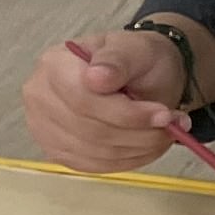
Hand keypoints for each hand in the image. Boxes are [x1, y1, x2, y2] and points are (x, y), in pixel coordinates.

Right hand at [21, 31, 187, 173]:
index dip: (127, 114)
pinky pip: (94, 166)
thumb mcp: (136, 48)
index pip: (84, 101)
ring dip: (139, 148)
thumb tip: (97, 78)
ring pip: (94, 153)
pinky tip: (148, 145)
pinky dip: (129, 160)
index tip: (164, 114)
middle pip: (89, 131)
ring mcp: (44, 126)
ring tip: (166, 132)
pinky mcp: (58, 150)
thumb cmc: (137, 59)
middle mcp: (40, 96)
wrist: (142, 74)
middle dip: (140, 133)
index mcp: (55, 64)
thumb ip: (117, 60)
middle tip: (173, 124)